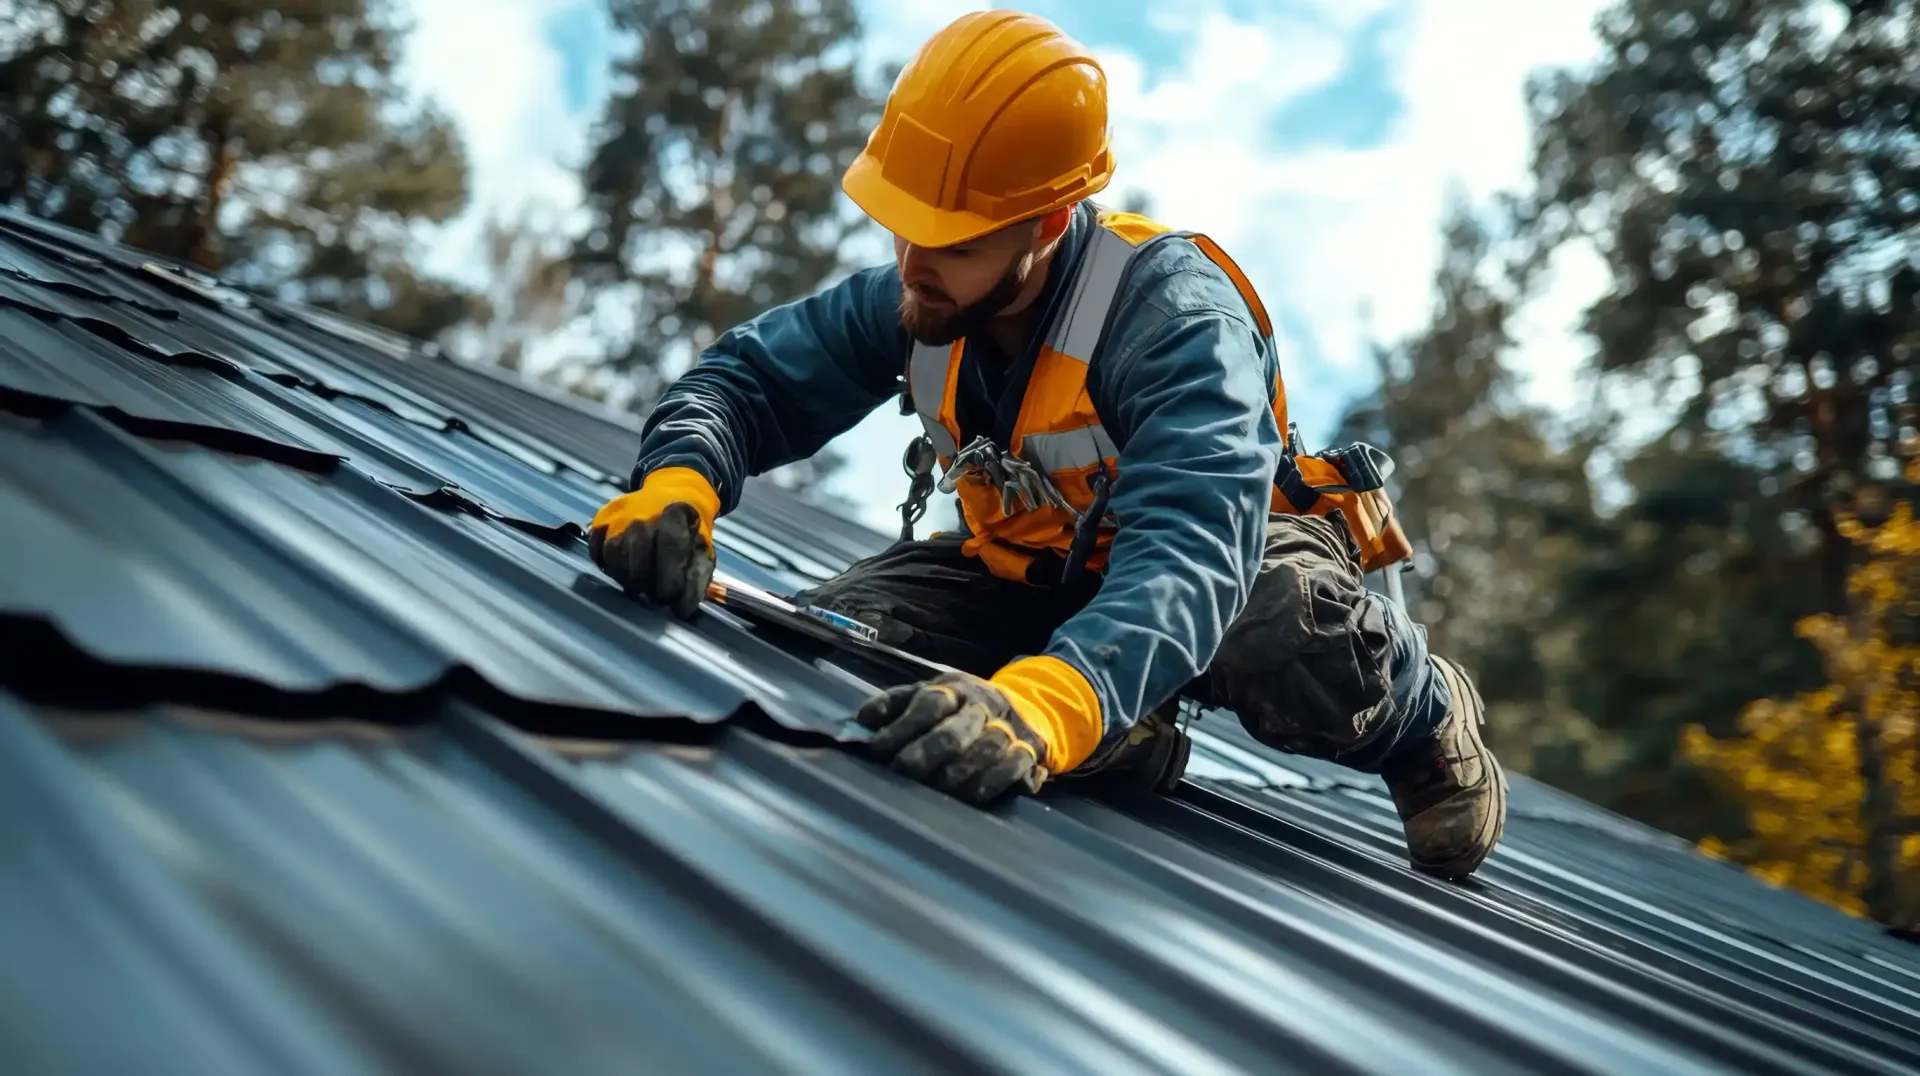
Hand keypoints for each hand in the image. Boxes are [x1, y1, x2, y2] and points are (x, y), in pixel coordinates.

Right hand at [588, 467, 719, 618]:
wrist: (673, 492)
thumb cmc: (688, 528)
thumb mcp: (703, 548)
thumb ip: (697, 578)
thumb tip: (682, 609)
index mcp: (674, 516)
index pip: (670, 551)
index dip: (670, 581)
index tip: (671, 598)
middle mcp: (641, 515)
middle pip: (637, 565)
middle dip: (648, 586)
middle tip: (657, 593)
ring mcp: (618, 516)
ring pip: (615, 560)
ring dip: (628, 579)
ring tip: (642, 580)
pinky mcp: (601, 519)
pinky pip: (597, 551)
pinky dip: (609, 565)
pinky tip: (625, 568)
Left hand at [854, 656, 1104, 804]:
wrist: (1029, 708)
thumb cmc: (961, 708)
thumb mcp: (929, 694)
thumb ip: (895, 704)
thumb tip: (861, 720)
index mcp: (955, 687)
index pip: (929, 702)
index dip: (903, 726)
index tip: (878, 749)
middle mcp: (983, 705)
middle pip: (955, 729)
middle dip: (926, 753)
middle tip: (903, 771)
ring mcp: (1008, 728)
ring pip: (986, 748)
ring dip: (957, 771)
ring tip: (934, 787)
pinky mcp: (1029, 751)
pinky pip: (1012, 767)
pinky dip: (991, 782)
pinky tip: (969, 796)